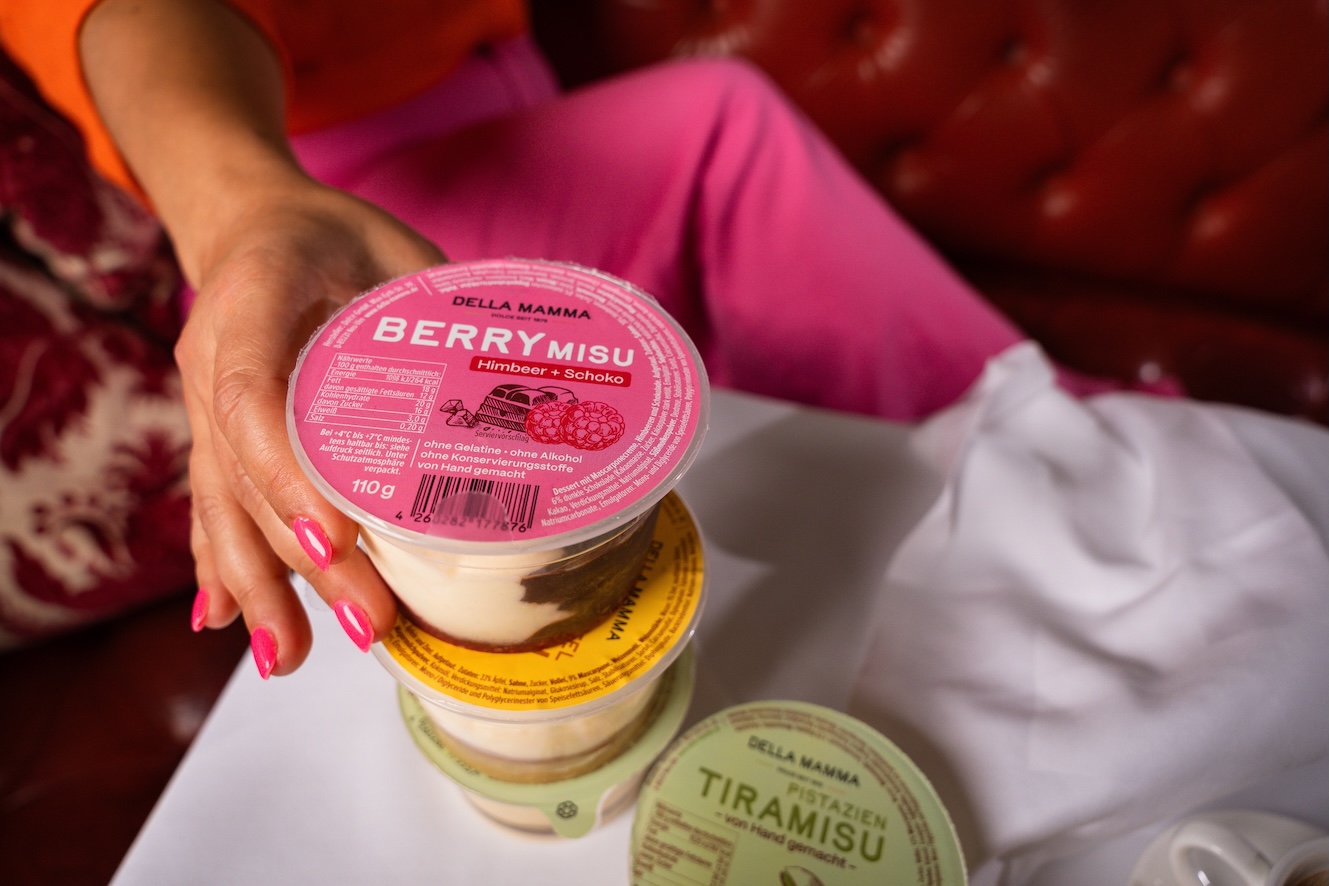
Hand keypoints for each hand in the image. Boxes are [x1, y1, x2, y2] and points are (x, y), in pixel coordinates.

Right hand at [80, 0, 444, 673]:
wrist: (248, 220)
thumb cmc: (333, 231)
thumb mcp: (396, 247)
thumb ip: (444, 307)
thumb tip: (531, 382)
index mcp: (254, 301)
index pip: (253, 397)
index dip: (289, 475)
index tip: (339, 539)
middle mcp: (211, 358)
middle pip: (244, 475)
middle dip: (303, 559)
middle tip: (366, 623)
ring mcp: (200, 399)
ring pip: (219, 504)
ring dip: (258, 586)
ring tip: (291, 660)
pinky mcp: (210, 431)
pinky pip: (209, 504)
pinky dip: (221, 565)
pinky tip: (229, 624)